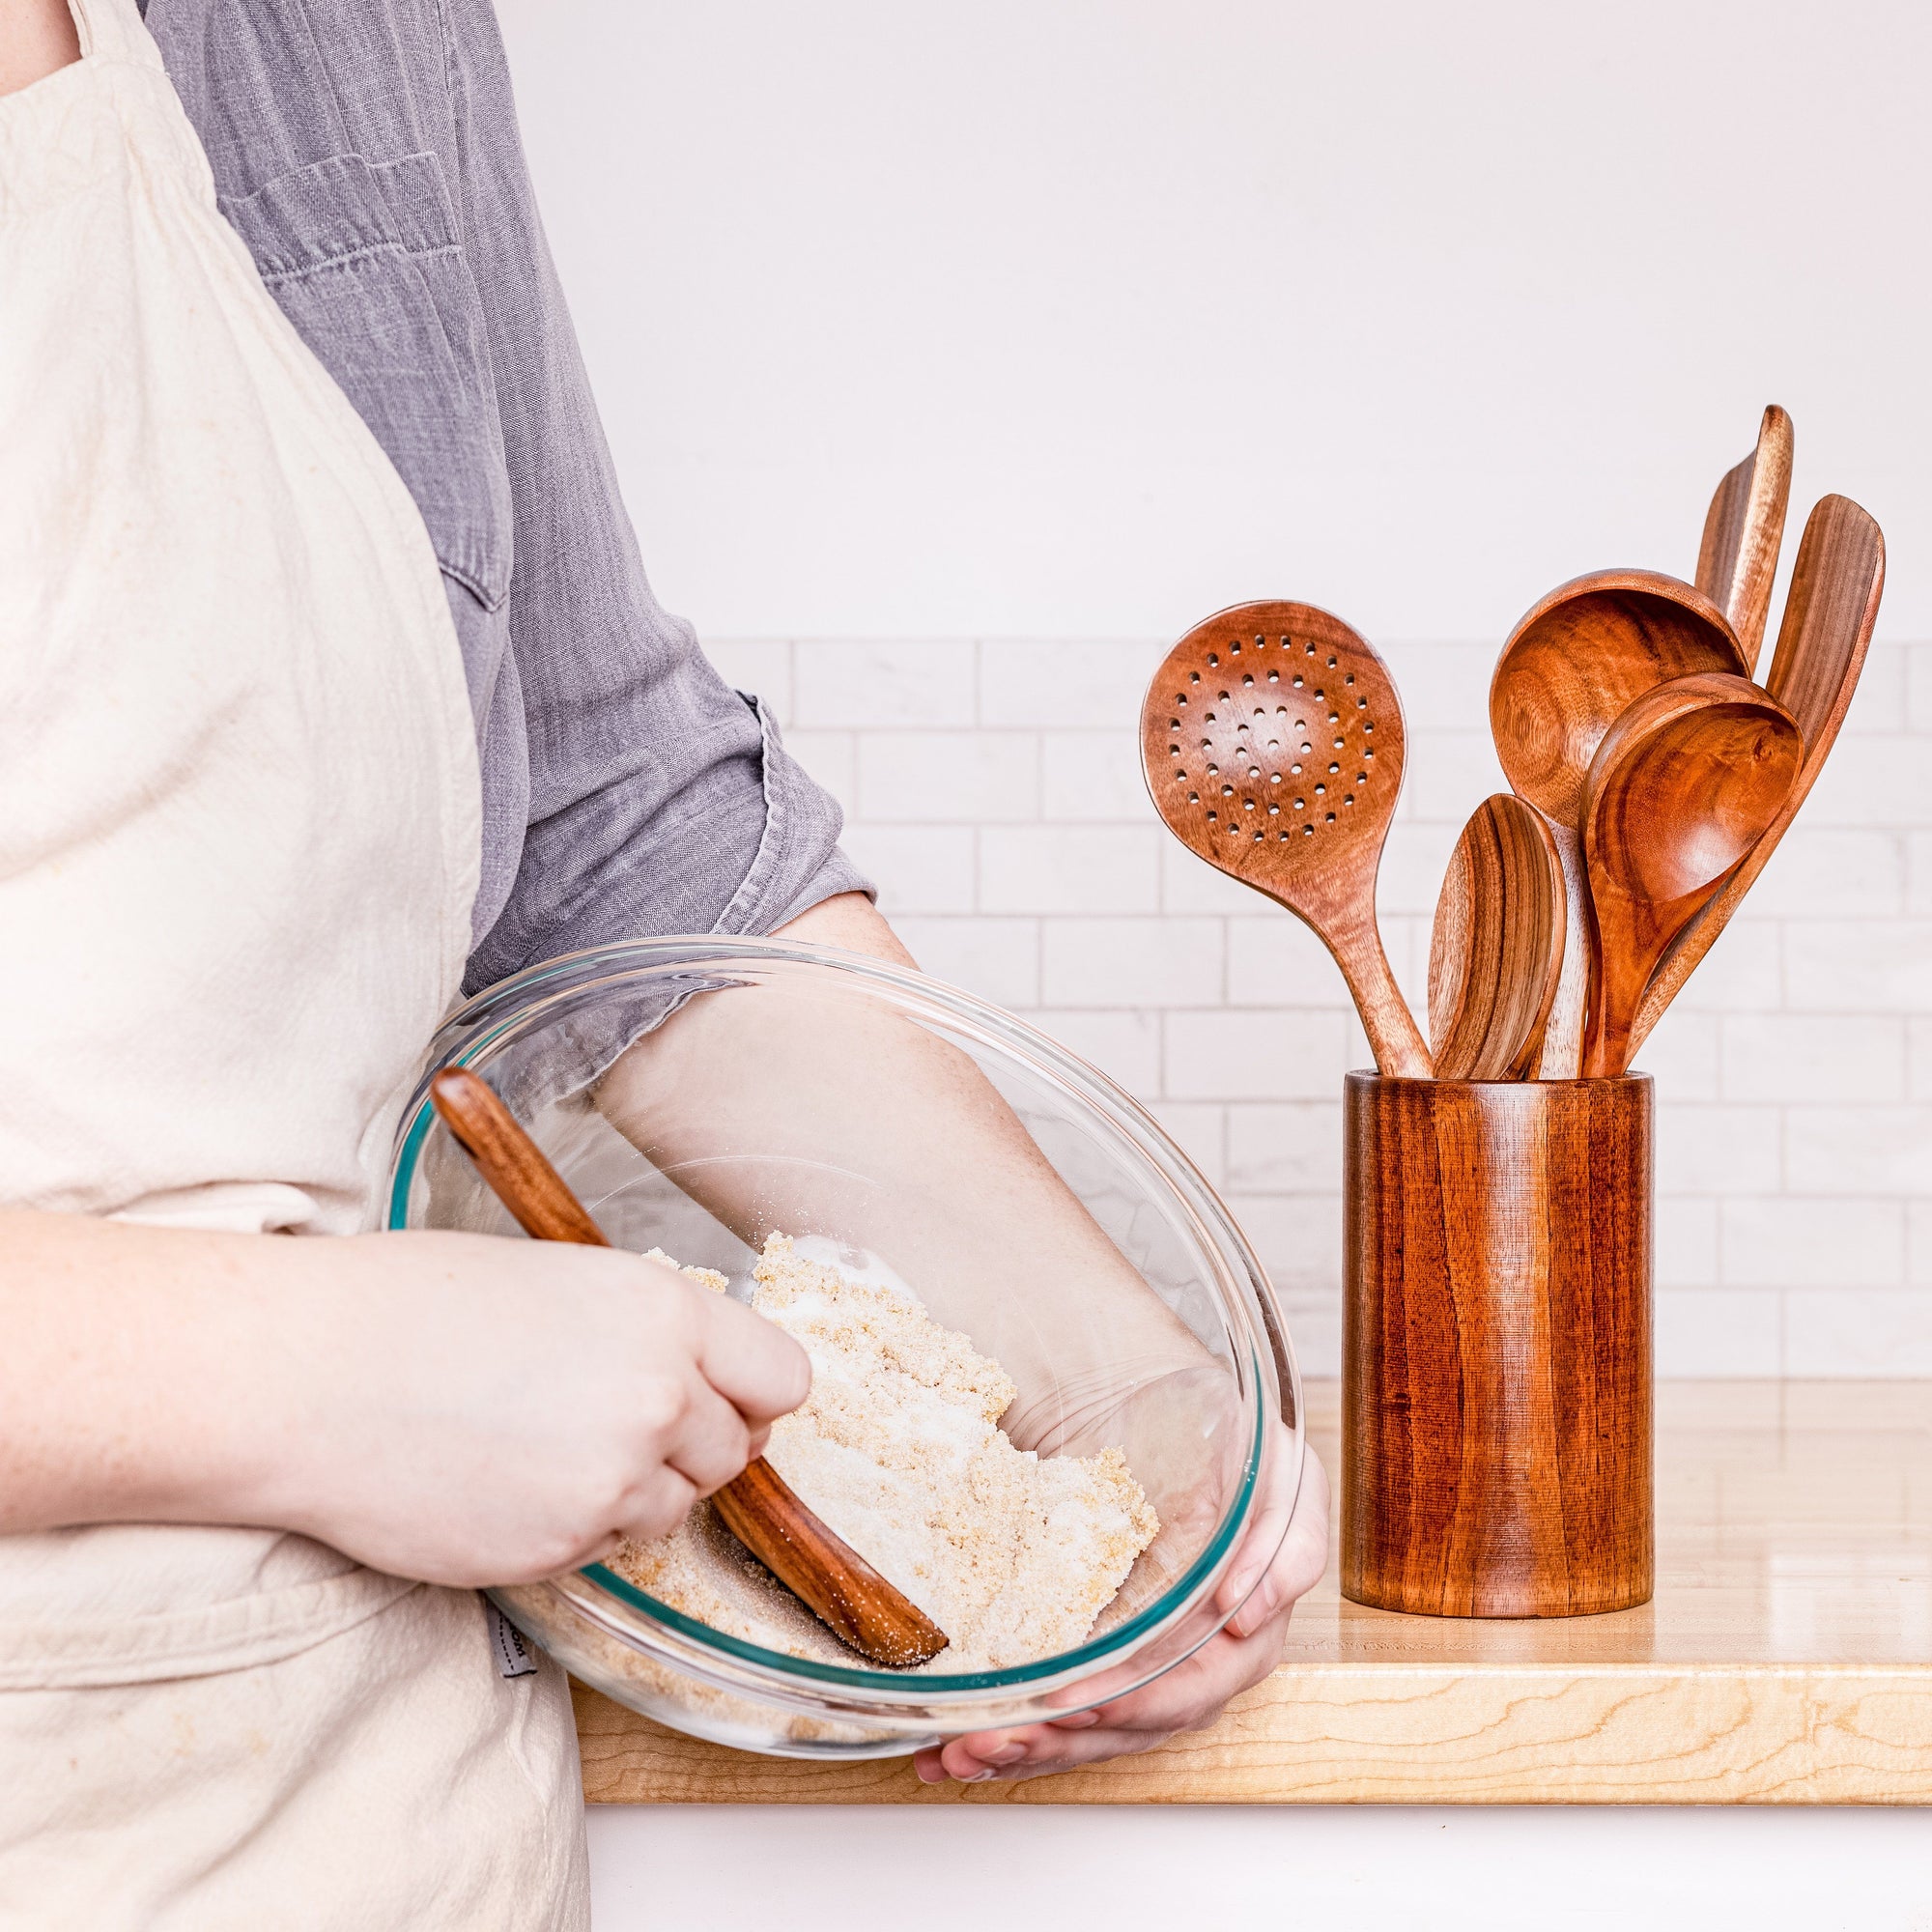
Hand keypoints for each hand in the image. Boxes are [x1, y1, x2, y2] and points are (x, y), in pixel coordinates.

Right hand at [245, 1231, 809, 1586]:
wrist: (303, 1376)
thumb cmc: (411, 1307)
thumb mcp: (560, 1280)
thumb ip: (645, 1331)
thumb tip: (694, 1375)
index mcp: (665, 1312)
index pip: (783, 1378)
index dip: (751, 1395)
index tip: (723, 1400)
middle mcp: (659, 1396)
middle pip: (733, 1451)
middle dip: (687, 1446)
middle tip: (607, 1425)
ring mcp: (613, 1481)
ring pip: (673, 1509)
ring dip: (630, 1491)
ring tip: (540, 1447)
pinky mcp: (562, 1549)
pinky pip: (606, 1549)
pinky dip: (572, 1528)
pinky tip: (504, 1482)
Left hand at [913, 1428, 1327, 1784]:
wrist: (1176, 1413)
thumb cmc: (1237, 1450)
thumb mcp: (1286, 1479)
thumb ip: (1287, 1543)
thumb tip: (1246, 1612)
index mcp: (1240, 1636)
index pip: (1188, 1692)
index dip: (1134, 1704)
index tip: (1081, 1704)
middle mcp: (1187, 1666)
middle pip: (1123, 1727)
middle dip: (1057, 1740)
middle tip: (995, 1737)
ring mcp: (1135, 1668)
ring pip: (1080, 1732)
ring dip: (1019, 1748)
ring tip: (959, 1752)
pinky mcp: (1090, 1658)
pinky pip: (1051, 1712)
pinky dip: (1001, 1734)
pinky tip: (947, 1751)